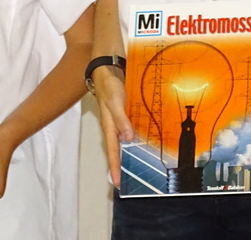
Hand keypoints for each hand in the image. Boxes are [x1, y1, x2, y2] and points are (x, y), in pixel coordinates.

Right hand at [93, 66, 133, 187]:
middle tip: (125, 181)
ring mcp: (119, 119)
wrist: (108, 68)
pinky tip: (141, 140)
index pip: (112, 151)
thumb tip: (128, 139)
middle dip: (120, 165)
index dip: (115, 166)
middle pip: (116, 149)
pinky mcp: (124, 112)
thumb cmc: (109, 85)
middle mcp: (113, 125)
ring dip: (127, 152)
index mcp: (109, 126)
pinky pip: (129, 128)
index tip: (116, 183)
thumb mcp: (115, 102)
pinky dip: (134, 137)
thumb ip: (121, 120)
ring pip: (123, 140)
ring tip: (135, 166)